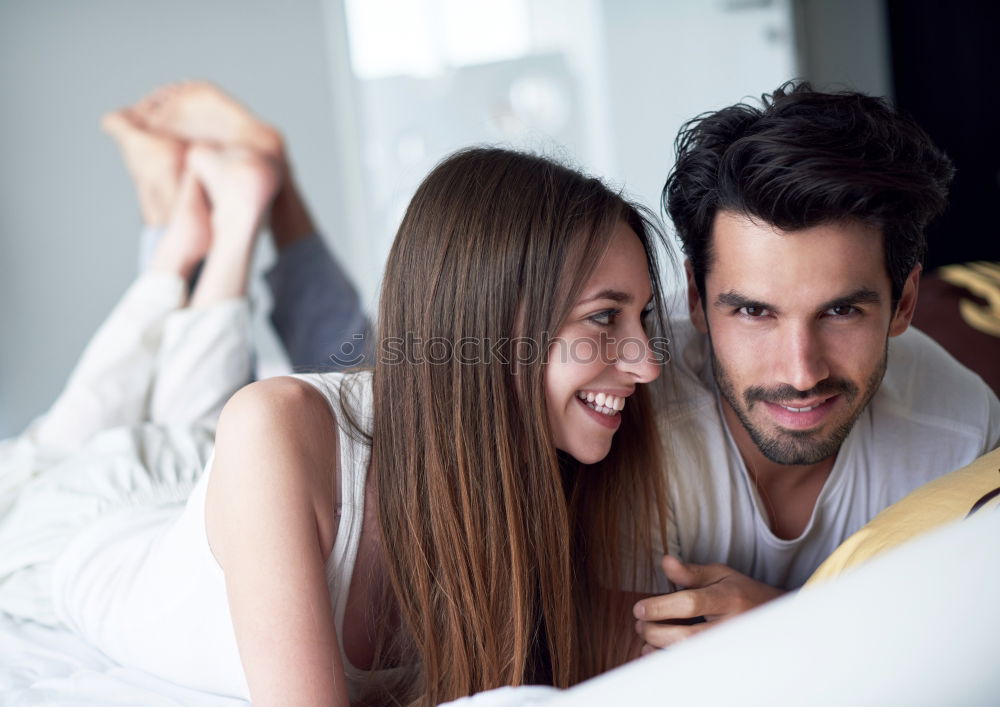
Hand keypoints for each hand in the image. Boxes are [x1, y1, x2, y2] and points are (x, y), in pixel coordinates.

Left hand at [632, 556, 784, 653]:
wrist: (772, 617)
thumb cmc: (740, 592)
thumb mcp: (719, 575)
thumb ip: (690, 572)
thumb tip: (665, 561)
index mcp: (727, 599)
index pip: (691, 604)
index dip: (661, 607)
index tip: (639, 609)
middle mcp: (730, 626)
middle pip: (687, 635)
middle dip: (656, 631)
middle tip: (639, 624)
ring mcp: (729, 647)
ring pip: (689, 655)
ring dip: (659, 648)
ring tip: (645, 636)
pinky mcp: (725, 660)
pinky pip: (693, 665)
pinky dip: (669, 660)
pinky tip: (654, 651)